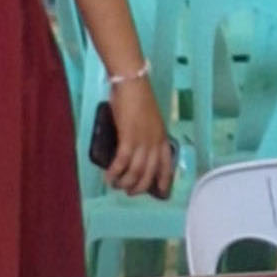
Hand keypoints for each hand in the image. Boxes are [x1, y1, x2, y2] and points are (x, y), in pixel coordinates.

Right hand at [104, 72, 173, 196]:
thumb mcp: (148, 120)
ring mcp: (143, 141)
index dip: (165, 179)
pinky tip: (108, 177)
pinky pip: (122, 162)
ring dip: (125, 182)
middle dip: (139, 186)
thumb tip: (134, 149)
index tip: (161, 192)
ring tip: (116, 186)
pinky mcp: (128, 138)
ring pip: (136, 171)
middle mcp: (155, 142)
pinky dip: (115, 172)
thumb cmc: (137, 99)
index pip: (167, 164)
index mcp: (162, 138)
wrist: (132, 84)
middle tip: (129, 192)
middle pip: (150, 172)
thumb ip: (145, 135)